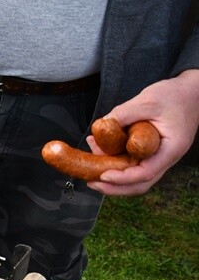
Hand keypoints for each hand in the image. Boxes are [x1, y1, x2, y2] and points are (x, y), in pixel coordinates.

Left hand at [88, 69, 198, 195]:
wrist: (190, 92)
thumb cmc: (173, 95)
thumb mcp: (146, 101)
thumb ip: (123, 114)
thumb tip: (100, 126)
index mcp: (171, 148)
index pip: (146, 173)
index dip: (122, 178)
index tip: (102, 175)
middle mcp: (166, 157)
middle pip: (140, 183)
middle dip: (114, 187)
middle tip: (91, 182)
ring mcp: (159, 156)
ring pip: (136, 178)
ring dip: (113, 177)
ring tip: (90, 168)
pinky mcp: (151, 152)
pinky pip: (134, 164)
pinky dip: (116, 163)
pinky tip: (99, 151)